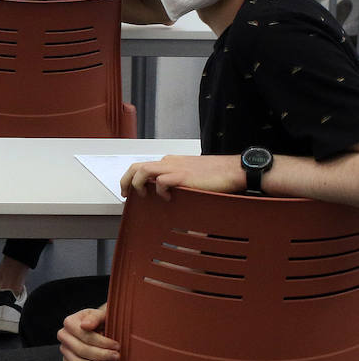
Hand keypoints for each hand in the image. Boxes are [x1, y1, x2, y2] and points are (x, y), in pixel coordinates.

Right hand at [58, 305, 118, 360]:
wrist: (99, 326)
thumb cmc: (101, 320)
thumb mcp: (99, 314)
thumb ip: (94, 317)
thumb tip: (85, 326)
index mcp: (69, 322)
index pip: (84, 335)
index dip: (102, 342)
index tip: (117, 346)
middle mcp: (64, 336)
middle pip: (81, 350)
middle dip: (101, 355)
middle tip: (117, 357)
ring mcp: (64, 350)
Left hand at [120, 154, 243, 200]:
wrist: (234, 170)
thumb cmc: (216, 174)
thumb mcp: (191, 175)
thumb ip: (176, 179)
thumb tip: (166, 192)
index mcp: (170, 161)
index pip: (143, 165)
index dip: (131, 178)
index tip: (129, 190)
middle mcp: (169, 162)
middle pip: (137, 166)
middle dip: (126, 180)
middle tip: (126, 195)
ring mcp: (175, 168)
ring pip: (143, 171)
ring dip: (137, 184)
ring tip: (142, 196)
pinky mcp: (183, 176)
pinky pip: (161, 181)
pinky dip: (160, 191)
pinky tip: (167, 198)